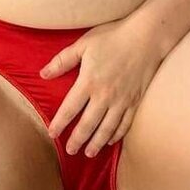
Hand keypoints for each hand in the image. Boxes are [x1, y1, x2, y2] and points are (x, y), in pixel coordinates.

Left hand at [39, 16, 164, 157]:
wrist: (147, 37)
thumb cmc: (113, 37)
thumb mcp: (83, 44)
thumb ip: (62, 60)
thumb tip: (43, 74)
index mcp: (88, 82)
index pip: (69, 109)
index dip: (59, 123)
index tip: (52, 134)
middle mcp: (104, 95)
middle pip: (87, 124)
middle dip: (77, 140)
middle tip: (70, 151)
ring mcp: (121, 100)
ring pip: (106, 128)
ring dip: (96, 143)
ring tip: (88, 153)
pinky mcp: (135, 100)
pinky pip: (125, 123)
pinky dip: (117, 134)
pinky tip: (111, 141)